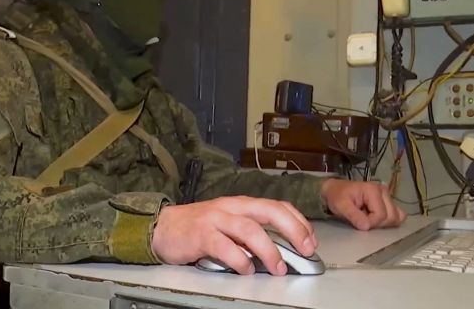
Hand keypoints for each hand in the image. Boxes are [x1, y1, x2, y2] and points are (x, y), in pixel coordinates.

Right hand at [151, 196, 315, 275]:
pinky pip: (224, 246)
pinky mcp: (201, 234)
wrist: (163, 227)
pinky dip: (239, 260)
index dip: (298, 221)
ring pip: (249, 229)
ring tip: (278, 268)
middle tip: (305, 249)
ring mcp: (216, 219)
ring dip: (268, 250)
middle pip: (269, 211)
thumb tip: (281, 249)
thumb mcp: (229, 224)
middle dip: (293, 229)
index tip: (311, 240)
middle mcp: (231, 207)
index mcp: (241, 204)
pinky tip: (246, 270)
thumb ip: (251, 233)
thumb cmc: (198, 228)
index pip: (277, 206)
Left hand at [320, 179, 405, 230]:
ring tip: (368, 217)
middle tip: (362, 219)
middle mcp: (383, 191)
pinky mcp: (388, 202)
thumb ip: (353, 215)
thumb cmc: (337, 196)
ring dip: (382, 223)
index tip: (358, 222)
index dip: (370, 223)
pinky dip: (388, 221)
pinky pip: (397, 215)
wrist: (335, 190)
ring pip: (396, 217)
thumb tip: (366, 227)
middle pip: (391, 217)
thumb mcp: (340, 205)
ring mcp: (387, 196)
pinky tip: (375, 218)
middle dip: (377, 223)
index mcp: (373, 190)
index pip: (381, 215)